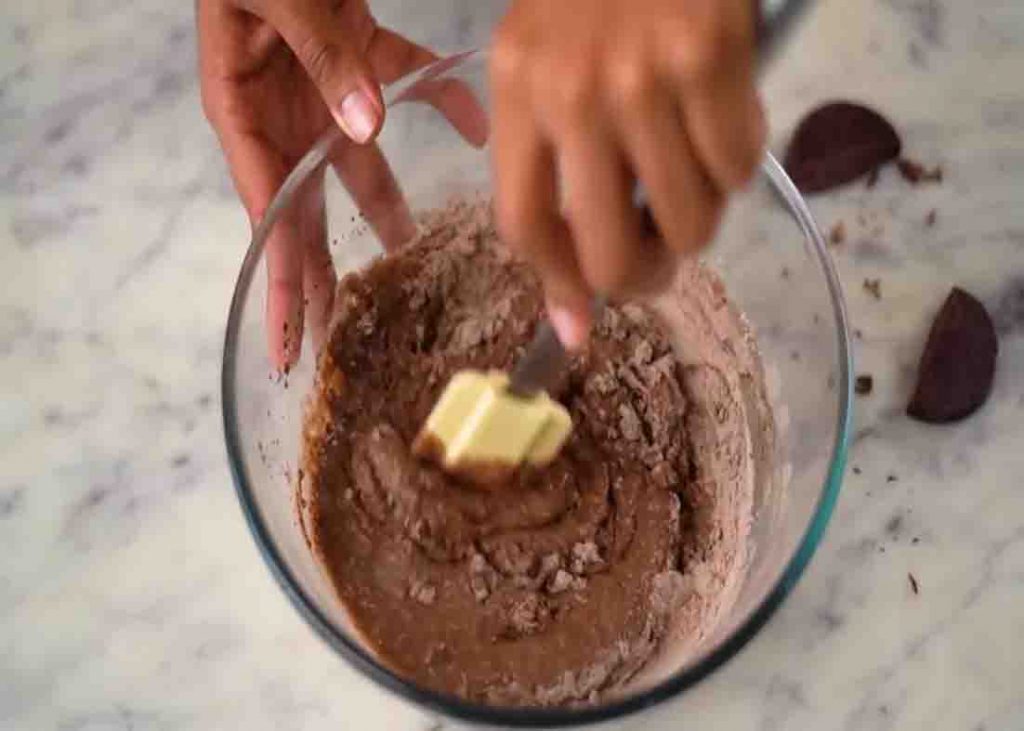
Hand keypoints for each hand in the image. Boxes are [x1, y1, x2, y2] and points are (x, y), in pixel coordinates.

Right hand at [198, 0, 486, 367]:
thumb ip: (322, 58)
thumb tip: (366, 129)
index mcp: (243, 108)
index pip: (266, 214)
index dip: (283, 282)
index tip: (296, 343)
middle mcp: (279, 107)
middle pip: (304, 205)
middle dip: (324, 267)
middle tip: (347, 332)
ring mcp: (319, 84)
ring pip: (355, 158)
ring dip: (386, 202)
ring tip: (414, 248)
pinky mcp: (356, 52)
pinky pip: (400, 86)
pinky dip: (437, 103)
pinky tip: (470, 125)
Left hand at [490, 0, 763, 347]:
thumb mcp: (542, 58)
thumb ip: (550, 154)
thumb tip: (577, 276)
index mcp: (518, 92)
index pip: (525, 225)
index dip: (556, 289)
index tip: (577, 327)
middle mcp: (574, 94)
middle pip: (607, 249)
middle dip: (642, 277)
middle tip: (658, 261)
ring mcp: (644, 80)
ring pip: (689, 220)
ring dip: (699, 218)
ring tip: (694, 175)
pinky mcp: (711, 63)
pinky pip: (738, 169)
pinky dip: (738, 166)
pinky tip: (724, 122)